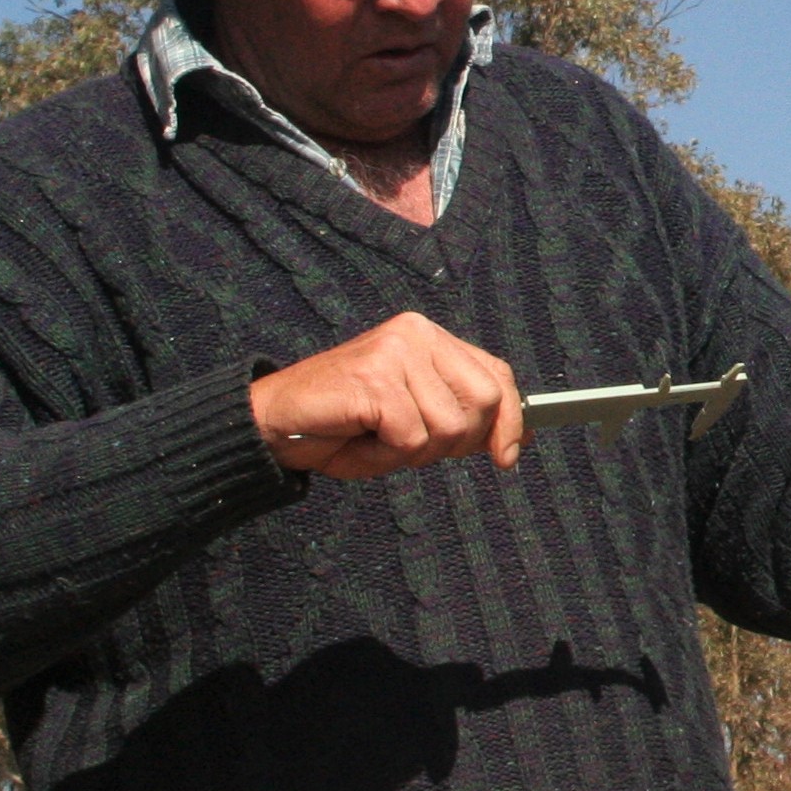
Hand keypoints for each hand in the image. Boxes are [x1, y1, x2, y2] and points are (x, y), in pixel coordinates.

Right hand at [252, 312, 525, 479]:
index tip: (508, 457)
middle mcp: (417, 334)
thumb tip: (516, 439)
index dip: (511, 420)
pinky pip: (410, 437)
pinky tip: (360, 440)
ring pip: (447, 426)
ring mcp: (396, 352)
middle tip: (411, 445)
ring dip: (412, 452)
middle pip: (484, 400)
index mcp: (431, 338)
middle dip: (457, 442)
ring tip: (376, 439)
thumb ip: (460, 417)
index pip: (497, 375)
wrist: (274, 425)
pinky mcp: (375, 377)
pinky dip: (386, 455)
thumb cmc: (344, 426)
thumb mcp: (415, 420)